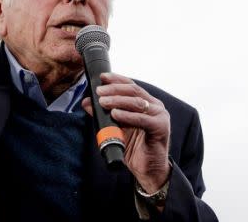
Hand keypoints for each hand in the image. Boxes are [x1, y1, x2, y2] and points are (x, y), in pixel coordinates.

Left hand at [82, 72, 170, 192]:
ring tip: (103, 102)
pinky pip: (143, 118)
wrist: (148, 170)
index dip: (116, 79)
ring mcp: (160, 115)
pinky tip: (116, 114)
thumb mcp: (115, 128)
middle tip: (98, 92)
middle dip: (114, 89)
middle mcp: (155, 106)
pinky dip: (128, 115)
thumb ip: (102, 114)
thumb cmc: (134, 147)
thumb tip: (86, 102)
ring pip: (137, 102)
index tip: (102, 77)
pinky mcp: (161, 127)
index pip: (130, 85)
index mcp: (146, 102)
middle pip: (133, 91)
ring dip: (118, 100)